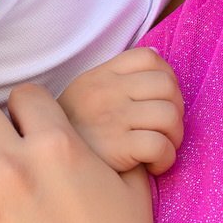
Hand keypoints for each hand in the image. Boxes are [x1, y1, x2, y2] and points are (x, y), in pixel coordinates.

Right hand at [60, 48, 184, 175]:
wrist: (46, 168)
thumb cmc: (74, 134)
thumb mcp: (86, 93)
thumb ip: (119, 75)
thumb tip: (155, 54)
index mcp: (101, 75)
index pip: (148, 58)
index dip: (168, 78)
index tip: (163, 101)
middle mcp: (106, 91)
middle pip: (166, 86)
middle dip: (177, 110)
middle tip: (166, 130)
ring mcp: (111, 118)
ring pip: (168, 116)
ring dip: (174, 137)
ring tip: (162, 148)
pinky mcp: (116, 147)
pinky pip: (159, 146)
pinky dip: (166, 159)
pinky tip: (154, 166)